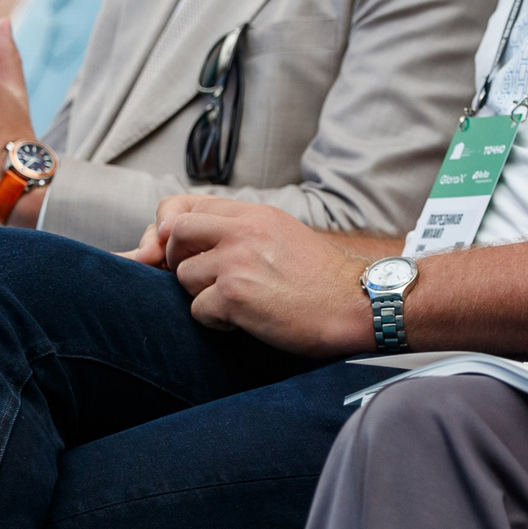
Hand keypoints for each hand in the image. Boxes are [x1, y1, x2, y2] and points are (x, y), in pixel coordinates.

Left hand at [156, 197, 376, 357]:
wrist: (357, 302)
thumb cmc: (321, 279)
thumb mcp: (282, 237)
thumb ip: (241, 232)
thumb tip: (187, 239)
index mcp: (256, 214)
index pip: (187, 205)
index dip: (170, 228)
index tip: (177, 250)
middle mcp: (243, 231)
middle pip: (175, 232)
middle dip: (176, 260)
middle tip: (202, 279)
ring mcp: (237, 261)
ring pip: (183, 276)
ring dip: (201, 296)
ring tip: (237, 303)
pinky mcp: (235, 295)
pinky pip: (197, 310)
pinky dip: (216, 322)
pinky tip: (246, 321)